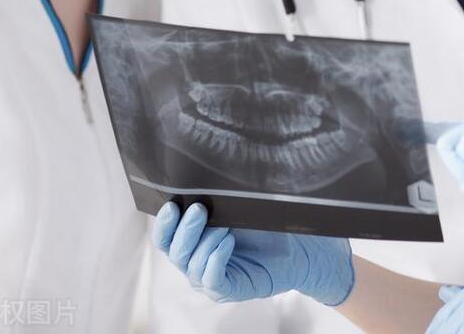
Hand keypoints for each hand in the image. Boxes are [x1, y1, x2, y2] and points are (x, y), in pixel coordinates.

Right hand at [152, 202, 353, 305]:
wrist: (299, 250)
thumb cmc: (267, 228)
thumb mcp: (241, 210)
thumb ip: (221, 199)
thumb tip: (211, 173)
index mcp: (192, 244)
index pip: (166, 238)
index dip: (164, 223)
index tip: (172, 204)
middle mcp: (194, 264)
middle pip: (175, 251)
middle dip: (186, 229)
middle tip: (200, 209)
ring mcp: (208, 280)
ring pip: (192, 264)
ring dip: (206, 241)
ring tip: (225, 226)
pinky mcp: (226, 290)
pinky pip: (212, 278)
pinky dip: (216, 258)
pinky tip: (228, 242)